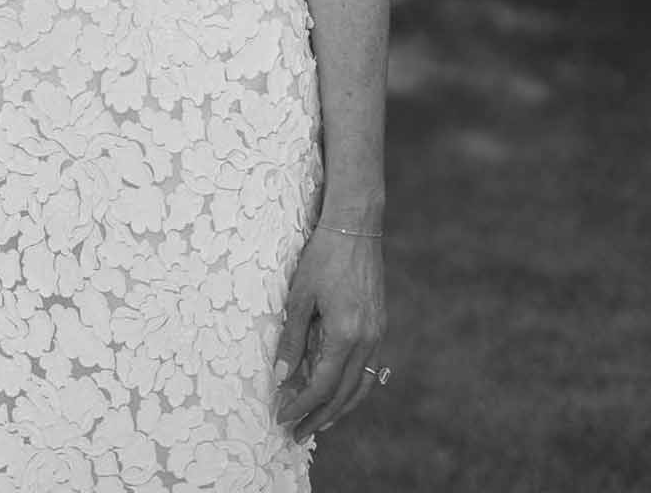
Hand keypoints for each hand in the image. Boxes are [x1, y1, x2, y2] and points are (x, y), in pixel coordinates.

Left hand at [273, 223, 386, 443]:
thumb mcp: (300, 295)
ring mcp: (377, 334)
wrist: (356, 226)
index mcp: (346, 334)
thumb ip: (292, 338)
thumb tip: (282, 376)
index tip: (282, 416)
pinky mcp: (379, 326)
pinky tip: (340, 392)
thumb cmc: (323, 255)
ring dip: (338, 409)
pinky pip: (368, 369)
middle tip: (296, 433)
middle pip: (342, 394)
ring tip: (318, 423)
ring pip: (360, 386)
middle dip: (318, 417)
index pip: (321, 385)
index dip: (301, 405)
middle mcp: (367, 340)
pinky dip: (353, 388)